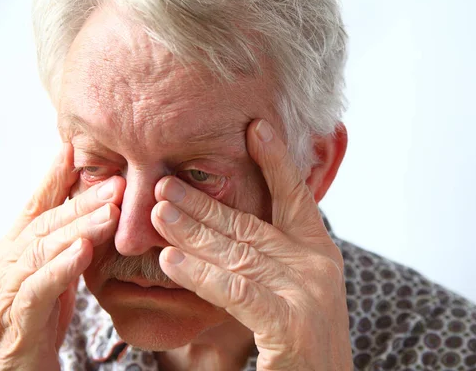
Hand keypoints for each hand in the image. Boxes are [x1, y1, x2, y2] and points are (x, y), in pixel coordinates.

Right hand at [0, 144, 123, 370]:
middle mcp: (9, 266)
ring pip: (41, 252)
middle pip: (46, 225)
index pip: (36, 208)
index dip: (53, 178)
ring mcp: (8, 294)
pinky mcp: (17, 325)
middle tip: (119, 183)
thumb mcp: (56, 274)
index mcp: (20, 251)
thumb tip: (100, 207)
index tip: (73, 149)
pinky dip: (59, 269)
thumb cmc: (41, 319)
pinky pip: (36, 292)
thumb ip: (70, 241)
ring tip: (110, 213)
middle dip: (82, 202)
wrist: (19, 370)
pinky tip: (82, 251)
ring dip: (78, 229)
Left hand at [152, 120, 351, 370]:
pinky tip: (170, 262)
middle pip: (251, 227)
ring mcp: (308, 293)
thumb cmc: (304, 348)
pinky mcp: (292, 324)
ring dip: (193, 232)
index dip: (276, 162)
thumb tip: (224, 233)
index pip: (295, 199)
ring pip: (238, 254)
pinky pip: (237, 292)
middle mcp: (317, 267)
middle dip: (205, 204)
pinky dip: (202, 276)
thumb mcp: (292, 292)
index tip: (256, 128)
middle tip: (164, 183)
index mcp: (319, 255)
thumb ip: (267, 261)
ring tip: (156, 212)